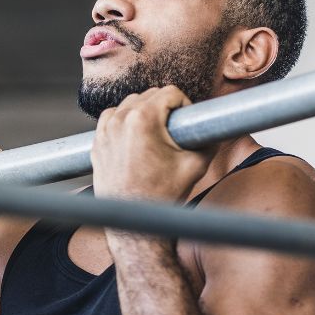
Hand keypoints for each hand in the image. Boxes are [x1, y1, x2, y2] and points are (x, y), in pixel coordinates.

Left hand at [91, 86, 214, 202]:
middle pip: (148, 95)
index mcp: (143, 120)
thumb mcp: (195, 165)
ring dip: (143, 112)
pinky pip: (111, 119)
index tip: (186, 122)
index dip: (184, 105)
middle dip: (164, 108)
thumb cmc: (161, 196)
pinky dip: (123, 122)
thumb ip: (209, 140)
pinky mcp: (96, 143)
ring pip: (128, 104)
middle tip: (174, 130)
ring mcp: (104, 132)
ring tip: (156, 134)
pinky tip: (135, 138)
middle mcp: (119, 121)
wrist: (134, 221)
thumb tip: (218, 129)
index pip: (170, 92)